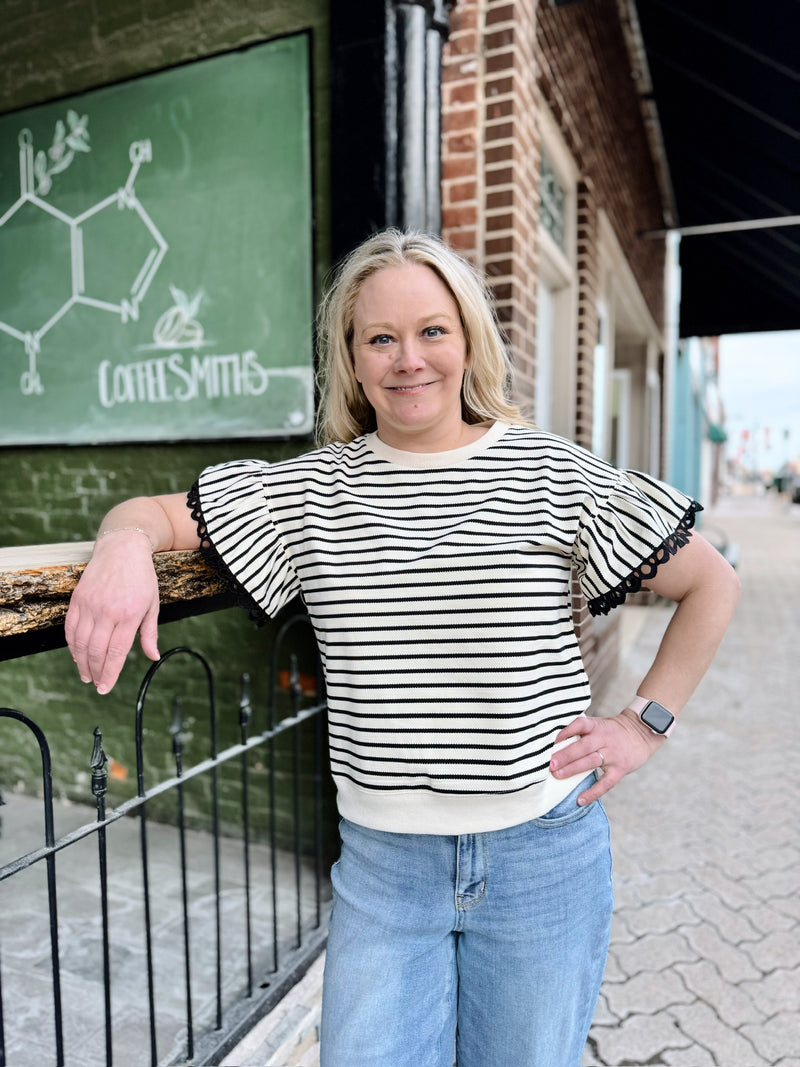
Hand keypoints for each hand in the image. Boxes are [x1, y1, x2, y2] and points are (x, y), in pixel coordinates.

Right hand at [65, 532, 160, 693]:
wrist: (122, 549)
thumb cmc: (142, 577)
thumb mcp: (153, 605)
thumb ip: (149, 633)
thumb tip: (153, 656)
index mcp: (129, 615)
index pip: (116, 652)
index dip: (110, 673)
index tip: (106, 687)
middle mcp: (108, 611)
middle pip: (96, 650)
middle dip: (95, 671)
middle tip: (96, 684)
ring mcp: (90, 604)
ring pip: (80, 642)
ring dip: (82, 662)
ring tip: (86, 674)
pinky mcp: (78, 599)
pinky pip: (70, 627)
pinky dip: (72, 644)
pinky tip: (77, 655)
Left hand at [549, 709, 665, 805]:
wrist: (643, 732)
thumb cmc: (613, 730)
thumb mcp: (599, 724)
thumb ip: (581, 731)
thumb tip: (554, 741)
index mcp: (597, 726)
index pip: (580, 725)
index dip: (566, 731)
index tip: (551, 740)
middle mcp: (604, 739)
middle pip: (583, 746)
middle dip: (565, 755)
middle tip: (550, 763)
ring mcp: (613, 755)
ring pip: (591, 762)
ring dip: (573, 769)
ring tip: (557, 775)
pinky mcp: (620, 769)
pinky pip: (606, 783)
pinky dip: (593, 792)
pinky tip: (580, 800)